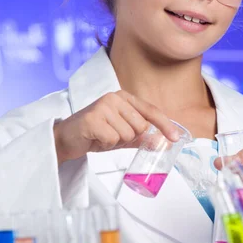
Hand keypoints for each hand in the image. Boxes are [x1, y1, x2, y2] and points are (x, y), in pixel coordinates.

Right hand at [54, 91, 179, 164]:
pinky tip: (96, 139)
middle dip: (129, 137)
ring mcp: (102, 106)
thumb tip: (165, 144)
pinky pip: (112, 139)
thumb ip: (143, 138)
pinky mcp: (92, 119)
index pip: (151, 110)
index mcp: (124, 98)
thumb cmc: (95, 134)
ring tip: (102, 137)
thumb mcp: (122, 135)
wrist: (66, 139)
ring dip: (116, 142)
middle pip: (141, 126)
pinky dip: (106, 144)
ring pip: (127, 134)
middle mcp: (114, 98)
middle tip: (112, 136)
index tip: (175, 138)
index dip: (165, 125)